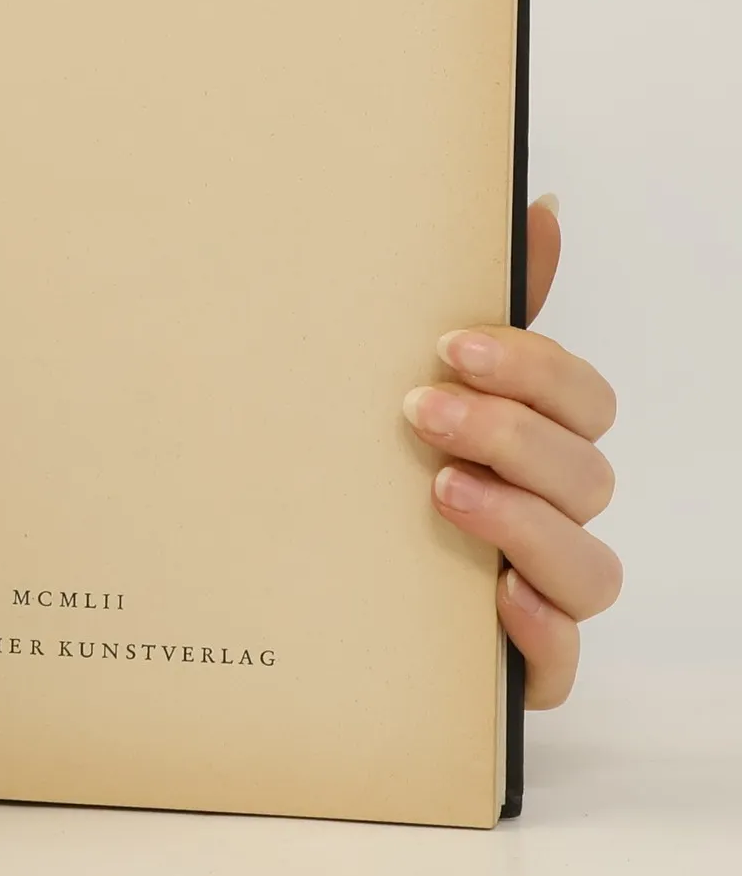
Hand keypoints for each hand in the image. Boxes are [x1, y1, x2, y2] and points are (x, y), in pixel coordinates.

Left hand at [402, 196, 619, 707]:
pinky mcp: (514, 668)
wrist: (286, 584)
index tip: (449, 345)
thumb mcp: (394, 381)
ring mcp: (536, 594)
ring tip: (441, 491)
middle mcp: (546, 516)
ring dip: (522, 521)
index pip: (583, 399)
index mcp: (530, 445)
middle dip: (511, 433)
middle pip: (587, 473)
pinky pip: (558, 666)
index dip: (534, 369)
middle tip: (420, 411)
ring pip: (590, 568)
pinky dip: (538, 635)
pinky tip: (493, 598)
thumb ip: (473, 306)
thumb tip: (538, 207)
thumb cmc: (362, 470)